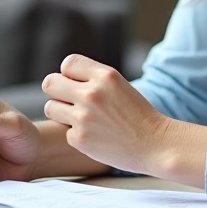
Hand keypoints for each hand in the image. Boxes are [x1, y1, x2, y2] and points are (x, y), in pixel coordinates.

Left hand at [41, 54, 171, 176]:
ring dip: (61, 112)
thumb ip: (93, 78)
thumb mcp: (119, 85)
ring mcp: (83, 117)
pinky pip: (65, 131)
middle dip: (57, 91)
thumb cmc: (138, 114)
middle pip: (50, 83)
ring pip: (50, 107)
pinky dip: (77, 135)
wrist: (156, 144)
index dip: (70, 74)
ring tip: (82, 119)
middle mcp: (92, 93)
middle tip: (70, 100)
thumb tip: (61, 78)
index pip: (68, 63)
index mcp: (105, 75)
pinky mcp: (80, 139)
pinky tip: (96, 137)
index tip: (78, 84)